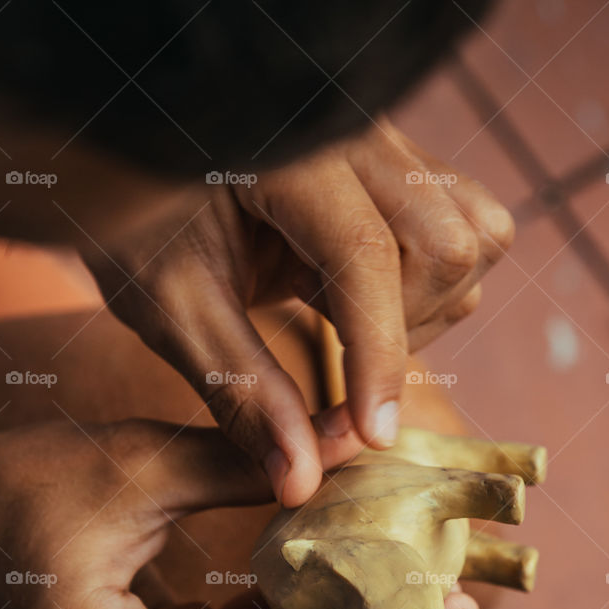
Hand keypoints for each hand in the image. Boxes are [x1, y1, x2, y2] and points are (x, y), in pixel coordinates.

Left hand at [87, 119, 513, 506]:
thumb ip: (243, 393)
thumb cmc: (136, 220)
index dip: (378, 357)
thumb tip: (303, 481)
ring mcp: (387, 137)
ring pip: (477, 232)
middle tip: (332, 347)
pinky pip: (463, 223)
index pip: (366, 255)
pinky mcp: (400, 159)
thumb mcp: (172, 309)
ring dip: (429, 303)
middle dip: (407, 325)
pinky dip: (430, 281)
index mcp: (288, 151)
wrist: (131, 146)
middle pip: (451, 241)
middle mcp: (356, 128)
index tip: (371, 437)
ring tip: (338, 313)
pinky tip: (352, 291)